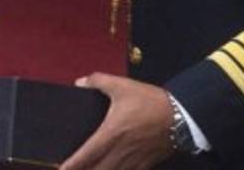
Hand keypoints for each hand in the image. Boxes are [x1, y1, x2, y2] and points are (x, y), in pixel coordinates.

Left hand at [60, 74, 174, 169]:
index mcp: (111, 133)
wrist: (182, 116)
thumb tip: (79, 82)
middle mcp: (120, 152)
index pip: (87, 153)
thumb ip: (98, 81)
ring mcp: (134, 161)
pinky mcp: (147, 165)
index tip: (61, 169)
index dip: (73, 164)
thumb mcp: (122, 85)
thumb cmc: (149, 101)